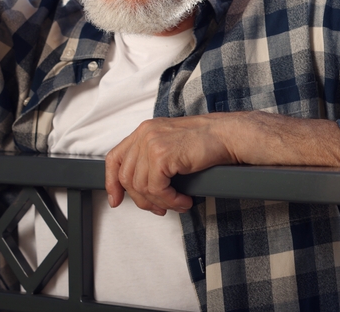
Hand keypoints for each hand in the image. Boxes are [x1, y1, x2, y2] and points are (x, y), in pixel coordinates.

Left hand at [105, 115, 237, 215]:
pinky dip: (170, 200)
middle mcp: (145, 134)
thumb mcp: (171, 146)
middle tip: (160, 207)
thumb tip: (140, 188)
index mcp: (144, 131)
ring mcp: (152, 143)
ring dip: (161, 202)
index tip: (116, 199)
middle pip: (127, 177)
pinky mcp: (162, 155)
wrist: (228, 136)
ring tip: (177, 203)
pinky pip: (156, 189)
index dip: (112, 182)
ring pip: (141, 186)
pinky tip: (183, 200)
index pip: (115, 158)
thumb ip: (152, 160)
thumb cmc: (206, 142)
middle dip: (142, 199)